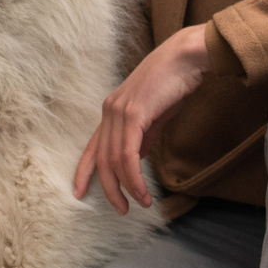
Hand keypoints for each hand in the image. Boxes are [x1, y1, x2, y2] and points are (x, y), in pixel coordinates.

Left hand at [74, 24, 211, 212]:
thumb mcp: (155, 115)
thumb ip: (143, 136)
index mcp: (112, 109)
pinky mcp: (134, 114)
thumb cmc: (175, 83)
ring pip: (114, 160)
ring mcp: (120, 111)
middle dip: (109, 189)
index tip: (79, 192)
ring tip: (139, 203)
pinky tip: (142, 191)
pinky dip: (134, 177)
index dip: (84, 171)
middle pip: (101, 159)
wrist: (187, 58)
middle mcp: (110, 110)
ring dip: (126, 187)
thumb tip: (137, 159)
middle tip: (122, 209)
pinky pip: (128, 154)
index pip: (92, 146)